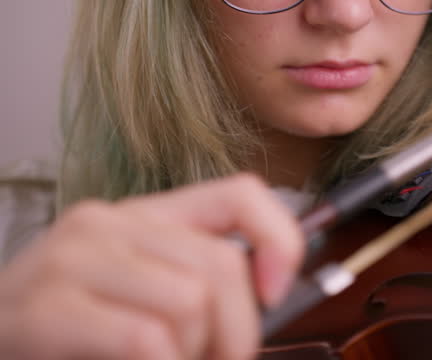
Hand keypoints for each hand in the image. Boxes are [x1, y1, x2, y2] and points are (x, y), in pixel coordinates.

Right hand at [0, 173, 304, 359]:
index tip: (276, 293)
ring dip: (191, 356)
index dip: (279, 240)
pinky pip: (146, 340)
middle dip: (237, 334)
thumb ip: (194, 284)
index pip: (240, 195)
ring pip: (191, 302)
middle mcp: (110, 223)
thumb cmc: (70, 335)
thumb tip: (270, 295)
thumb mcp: (140, 295)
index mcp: (144, 217)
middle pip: (223, 266)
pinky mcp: (45, 308)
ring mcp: (74, 260)